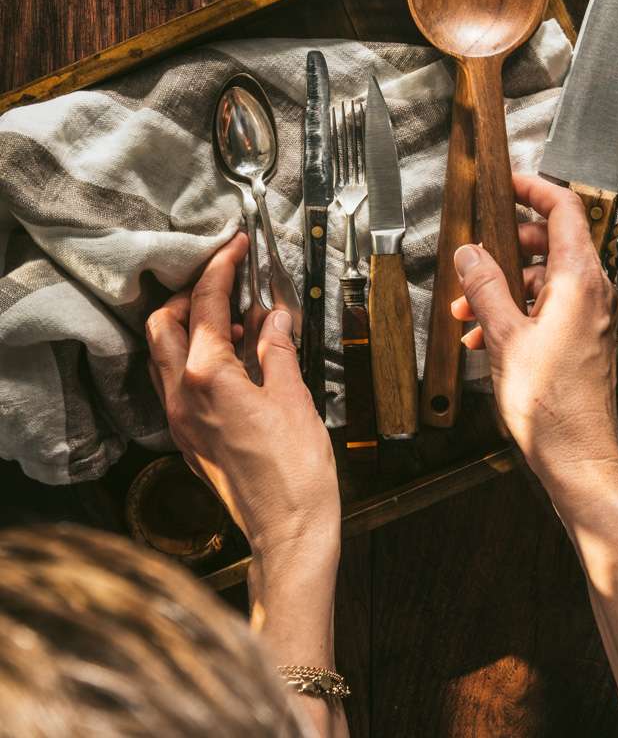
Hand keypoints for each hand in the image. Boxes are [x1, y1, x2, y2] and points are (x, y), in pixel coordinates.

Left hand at [145, 232, 339, 564]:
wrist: (289, 530)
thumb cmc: (296, 471)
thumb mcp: (294, 396)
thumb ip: (277, 349)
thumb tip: (274, 317)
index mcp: (208, 378)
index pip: (206, 305)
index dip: (222, 267)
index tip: (235, 246)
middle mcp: (183, 397)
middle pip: (164, 324)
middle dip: (190, 292)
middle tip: (225, 276)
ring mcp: (181, 419)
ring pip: (163, 353)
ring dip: (189, 324)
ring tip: (235, 317)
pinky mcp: (189, 437)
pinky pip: (176, 381)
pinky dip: (194, 356)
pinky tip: (232, 356)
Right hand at [450, 174, 617, 498]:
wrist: (578, 457)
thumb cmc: (549, 405)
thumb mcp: (503, 336)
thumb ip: (484, 287)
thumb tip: (470, 253)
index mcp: (580, 280)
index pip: (564, 208)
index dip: (533, 188)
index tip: (507, 182)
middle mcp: (593, 291)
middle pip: (550, 242)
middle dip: (504, 250)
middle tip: (472, 263)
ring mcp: (591, 314)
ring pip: (544, 278)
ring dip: (503, 287)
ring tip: (467, 312)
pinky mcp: (584, 337)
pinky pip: (549, 306)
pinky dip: (516, 311)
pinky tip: (483, 335)